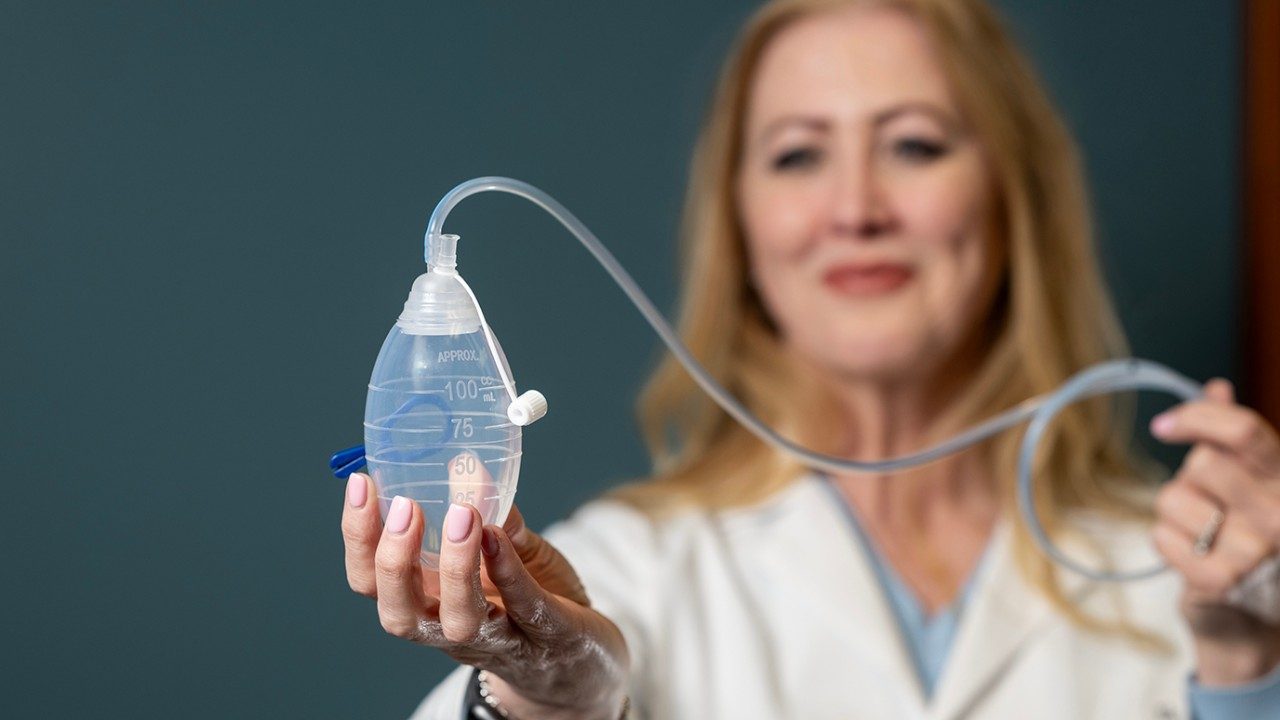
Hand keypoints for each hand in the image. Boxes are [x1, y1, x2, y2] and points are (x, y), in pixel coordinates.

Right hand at [341, 473, 629, 718]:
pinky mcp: (548, 638)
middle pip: (399, 612)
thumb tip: (470, 466)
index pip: (372, 580)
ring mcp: (499, 641)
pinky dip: (509, 572)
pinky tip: (498, 535)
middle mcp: (450, 630)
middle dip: (393, 561)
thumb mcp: (508, 551)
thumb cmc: (535, 601)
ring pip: (459, 622)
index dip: (359, 536)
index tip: (361, 484)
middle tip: (404, 506)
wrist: (585, 661)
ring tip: (460, 515)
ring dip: (454, 568)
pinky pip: (523, 608)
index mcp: (428, 602)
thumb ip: (492, 514)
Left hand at [1151, 378, 1279, 684]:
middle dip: (1189, 478)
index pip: (1243, 430)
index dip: (1197, 418)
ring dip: (1174, 513)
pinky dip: (1166, 543)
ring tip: (1204, 534)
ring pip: (1172, 499)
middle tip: (1207, 502)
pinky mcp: (1224, 580)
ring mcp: (1257, 548)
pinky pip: (1161, 537)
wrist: (1251, 613)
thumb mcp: (1248, 477)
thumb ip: (1231, 435)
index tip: (1164, 427)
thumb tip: (1217, 388)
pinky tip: (1193, 557)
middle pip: (1202, 464)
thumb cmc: (1245, 530)